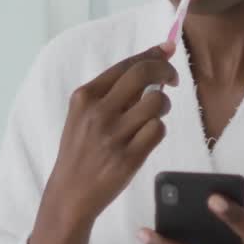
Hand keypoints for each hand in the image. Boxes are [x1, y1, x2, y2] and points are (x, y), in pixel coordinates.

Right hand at [42, 43, 177, 228]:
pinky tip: (148, 136)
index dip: (152, 54)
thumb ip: (112, 92)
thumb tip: (152, 61)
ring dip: (164, 105)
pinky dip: (158, 129)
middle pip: (143, 74)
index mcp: (85, 97)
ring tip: (155, 115)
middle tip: (174, 79)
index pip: (126, 65)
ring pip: (157, 101)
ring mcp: (113, 135)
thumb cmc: (81, 150)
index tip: (168, 49)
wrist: (69, 193)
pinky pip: (158, 130)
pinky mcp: (128, 157)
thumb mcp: (83, 115)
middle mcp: (98, 112)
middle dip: (166, 70)